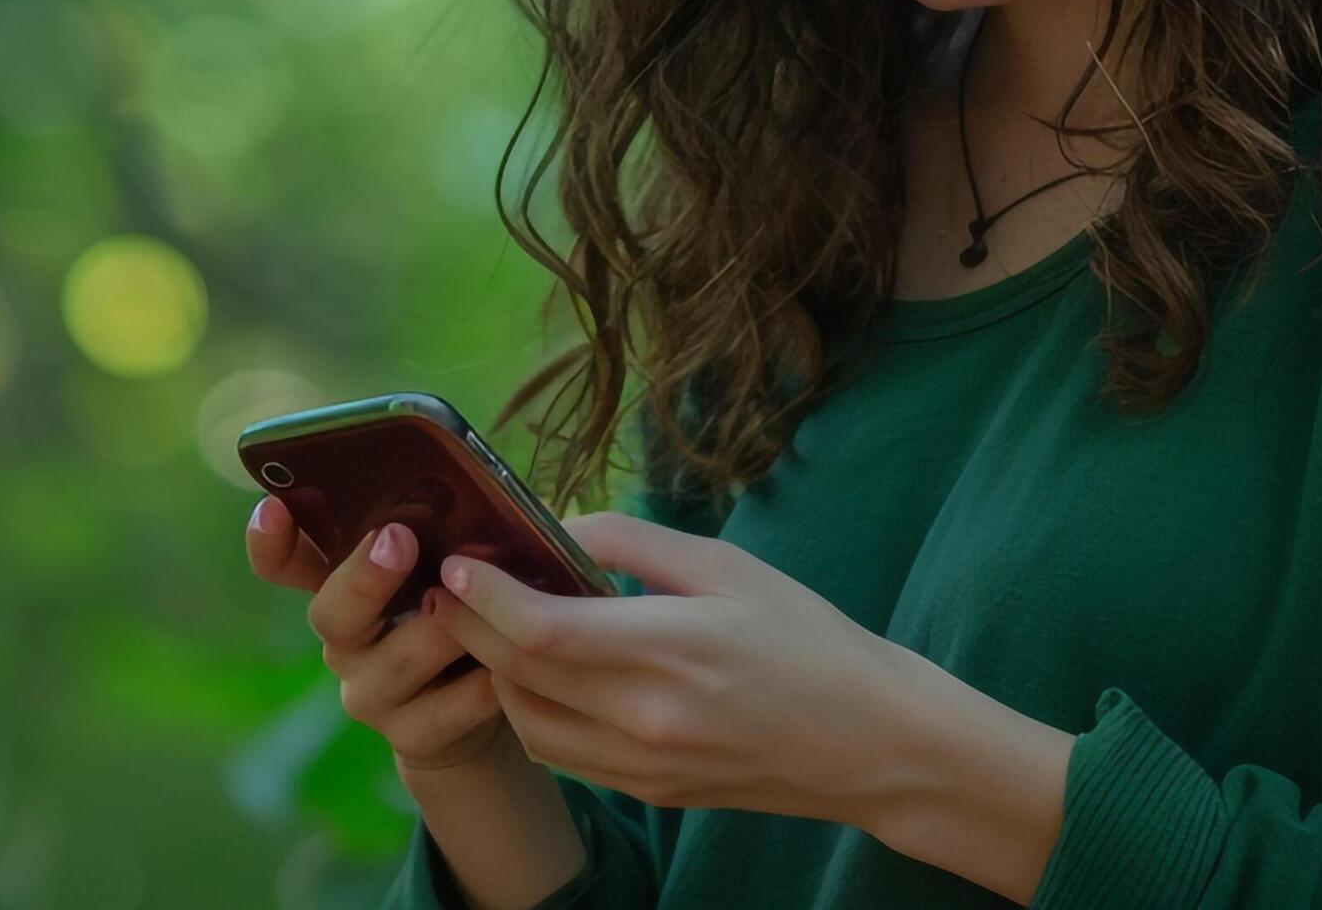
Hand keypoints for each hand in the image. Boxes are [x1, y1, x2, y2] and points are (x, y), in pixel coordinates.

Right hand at [245, 495, 523, 774]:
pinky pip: (441, 713)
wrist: (478, 706)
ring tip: (479, 606)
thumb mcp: (440, 570)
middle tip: (399, 540)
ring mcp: (368, 692)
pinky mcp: (408, 736)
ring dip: (438, 631)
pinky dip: (476, 688)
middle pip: (331, 614)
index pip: (284, 564)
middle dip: (365, 578)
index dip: (270, 541)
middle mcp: (343, 640)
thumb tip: (458, 494)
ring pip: (395, 662)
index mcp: (340, 587)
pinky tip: (502, 668)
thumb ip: (434, 538)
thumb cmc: (458, 611)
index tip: (273, 508)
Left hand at [425, 511, 928, 822]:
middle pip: (518, 674)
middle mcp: (646, 718)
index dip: (483, 595)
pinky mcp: (649, 792)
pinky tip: (542, 674)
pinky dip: (533, 712)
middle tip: (450, 586)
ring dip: (495, 674)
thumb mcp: (728, 566)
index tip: (457, 562)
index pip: (539, 629)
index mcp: (669, 650)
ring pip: (528, 723)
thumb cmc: (808, 639)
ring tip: (493, 628)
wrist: (871, 742)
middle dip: (470, 627)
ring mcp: (644, 765)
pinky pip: (563, 754)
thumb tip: (559, 527)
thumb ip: (634, 544)